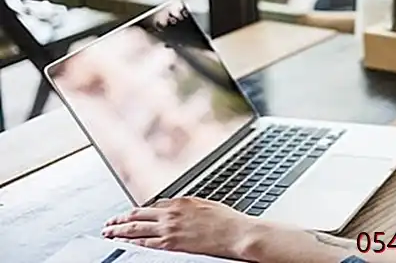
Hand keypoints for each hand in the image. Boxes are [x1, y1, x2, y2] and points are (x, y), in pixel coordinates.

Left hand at [101, 197, 254, 258]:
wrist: (236, 233)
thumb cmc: (227, 221)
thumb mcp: (206, 205)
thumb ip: (188, 206)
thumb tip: (176, 208)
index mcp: (181, 201)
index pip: (152, 206)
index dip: (137, 212)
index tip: (129, 215)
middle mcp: (172, 213)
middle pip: (137, 215)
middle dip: (120, 220)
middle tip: (109, 224)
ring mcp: (170, 228)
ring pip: (136, 229)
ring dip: (119, 231)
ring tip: (108, 234)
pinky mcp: (172, 243)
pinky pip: (145, 244)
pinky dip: (131, 244)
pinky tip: (123, 245)